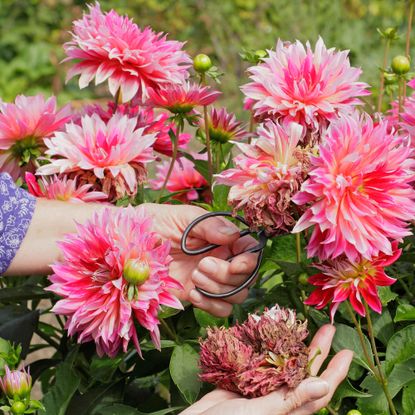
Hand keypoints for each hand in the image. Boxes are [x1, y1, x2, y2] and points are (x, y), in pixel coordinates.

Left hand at [143, 203, 258, 316]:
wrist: (132, 244)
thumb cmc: (159, 222)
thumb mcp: (184, 217)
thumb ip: (210, 225)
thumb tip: (234, 235)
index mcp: (223, 237)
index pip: (251, 251)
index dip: (250, 261)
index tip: (235, 264)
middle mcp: (222, 258)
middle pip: (247, 277)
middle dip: (227, 275)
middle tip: (202, 266)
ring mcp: (212, 279)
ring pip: (236, 294)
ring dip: (219, 290)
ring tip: (195, 277)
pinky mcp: (199, 295)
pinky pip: (220, 309)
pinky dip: (211, 305)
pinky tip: (194, 294)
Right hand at [180, 325, 352, 414]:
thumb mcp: (259, 414)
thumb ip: (289, 401)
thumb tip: (323, 386)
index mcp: (288, 410)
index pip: (319, 390)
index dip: (334, 372)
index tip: (347, 352)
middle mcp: (278, 397)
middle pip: (304, 371)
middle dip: (318, 349)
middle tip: (329, 329)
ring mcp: (261, 387)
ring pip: (284, 363)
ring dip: (294, 344)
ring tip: (302, 326)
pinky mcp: (244, 379)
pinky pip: (260, 360)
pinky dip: (266, 346)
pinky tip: (270, 332)